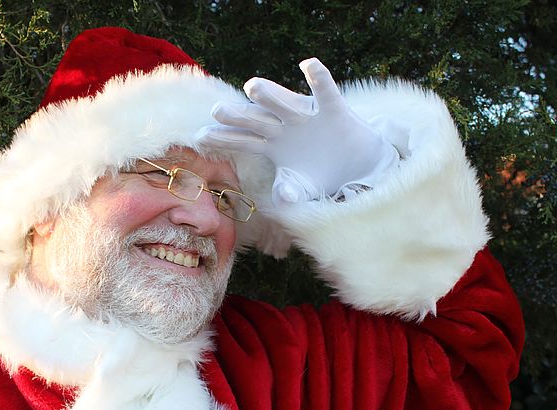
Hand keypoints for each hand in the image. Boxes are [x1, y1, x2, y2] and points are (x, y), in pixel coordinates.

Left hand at [199, 58, 400, 204]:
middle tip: (217, 111)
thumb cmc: (321, 172)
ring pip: (284, 102)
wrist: (355, 165)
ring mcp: (306, 116)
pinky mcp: (332, 109)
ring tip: (251, 87)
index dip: (223, 138)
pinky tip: (308, 65)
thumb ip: (290, 192)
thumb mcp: (302, 188)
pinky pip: (325, 91)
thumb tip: (283, 197)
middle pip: (256, 119)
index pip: (243, 140)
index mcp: (272, 143)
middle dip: (238, 116)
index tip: (200, 136)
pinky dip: (319, 78)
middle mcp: (284, 125)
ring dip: (269, 94)